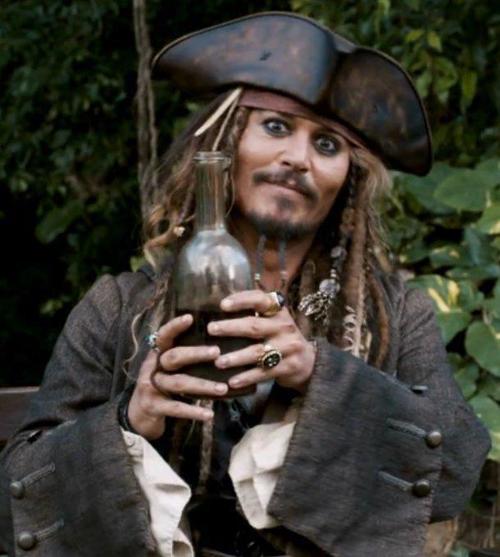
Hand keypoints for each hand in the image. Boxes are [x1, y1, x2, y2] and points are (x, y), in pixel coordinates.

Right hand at [127, 314, 228, 439]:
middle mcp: (152, 368)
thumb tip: (218, 346)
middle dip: (196, 354)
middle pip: (173, 357)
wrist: (137, 414)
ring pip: (179, 383)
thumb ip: (184, 358)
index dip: (174, 326)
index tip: (190, 318)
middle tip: (217, 352)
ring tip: (223, 389)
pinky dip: (193, 412)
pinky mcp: (153, 406)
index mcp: (157, 354)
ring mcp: (150, 387)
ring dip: (203, 385)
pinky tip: (209, 415)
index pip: (163, 336)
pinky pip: (175, 408)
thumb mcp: (168, 368)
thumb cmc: (162, 384)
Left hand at [208, 290, 316, 393]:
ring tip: (218, 362)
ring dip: (236, 357)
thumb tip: (221, 307)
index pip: (260, 300)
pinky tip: (232, 382)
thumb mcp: (274, 321)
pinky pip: (264, 373)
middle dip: (231, 328)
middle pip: (254, 326)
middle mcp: (284, 327)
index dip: (241, 300)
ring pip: (258, 352)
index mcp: (279, 311)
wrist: (308, 362)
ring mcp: (288, 347)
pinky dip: (247, 378)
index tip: (222, 305)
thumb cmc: (281, 337)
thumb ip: (255, 313)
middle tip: (211, 329)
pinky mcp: (289, 367)